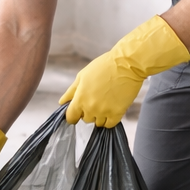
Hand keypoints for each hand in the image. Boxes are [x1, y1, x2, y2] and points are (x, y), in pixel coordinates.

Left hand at [60, 15, 189, 126]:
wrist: (127, 64)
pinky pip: (110, 124)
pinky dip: (109, 119)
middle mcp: (90, 108)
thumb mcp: (82, 76)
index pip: (70, 117)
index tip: (76, 112)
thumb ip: (71, 91)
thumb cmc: (104, 67)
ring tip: (105, 102)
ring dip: (99, 115)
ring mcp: (104, 112)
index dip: (72, 115)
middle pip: (85, 119)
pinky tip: (112, 108)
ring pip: (98, 123)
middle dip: (88, 111)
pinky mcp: (118, 113)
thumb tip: (62, 102)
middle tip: (96, 99)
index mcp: (80, 98)